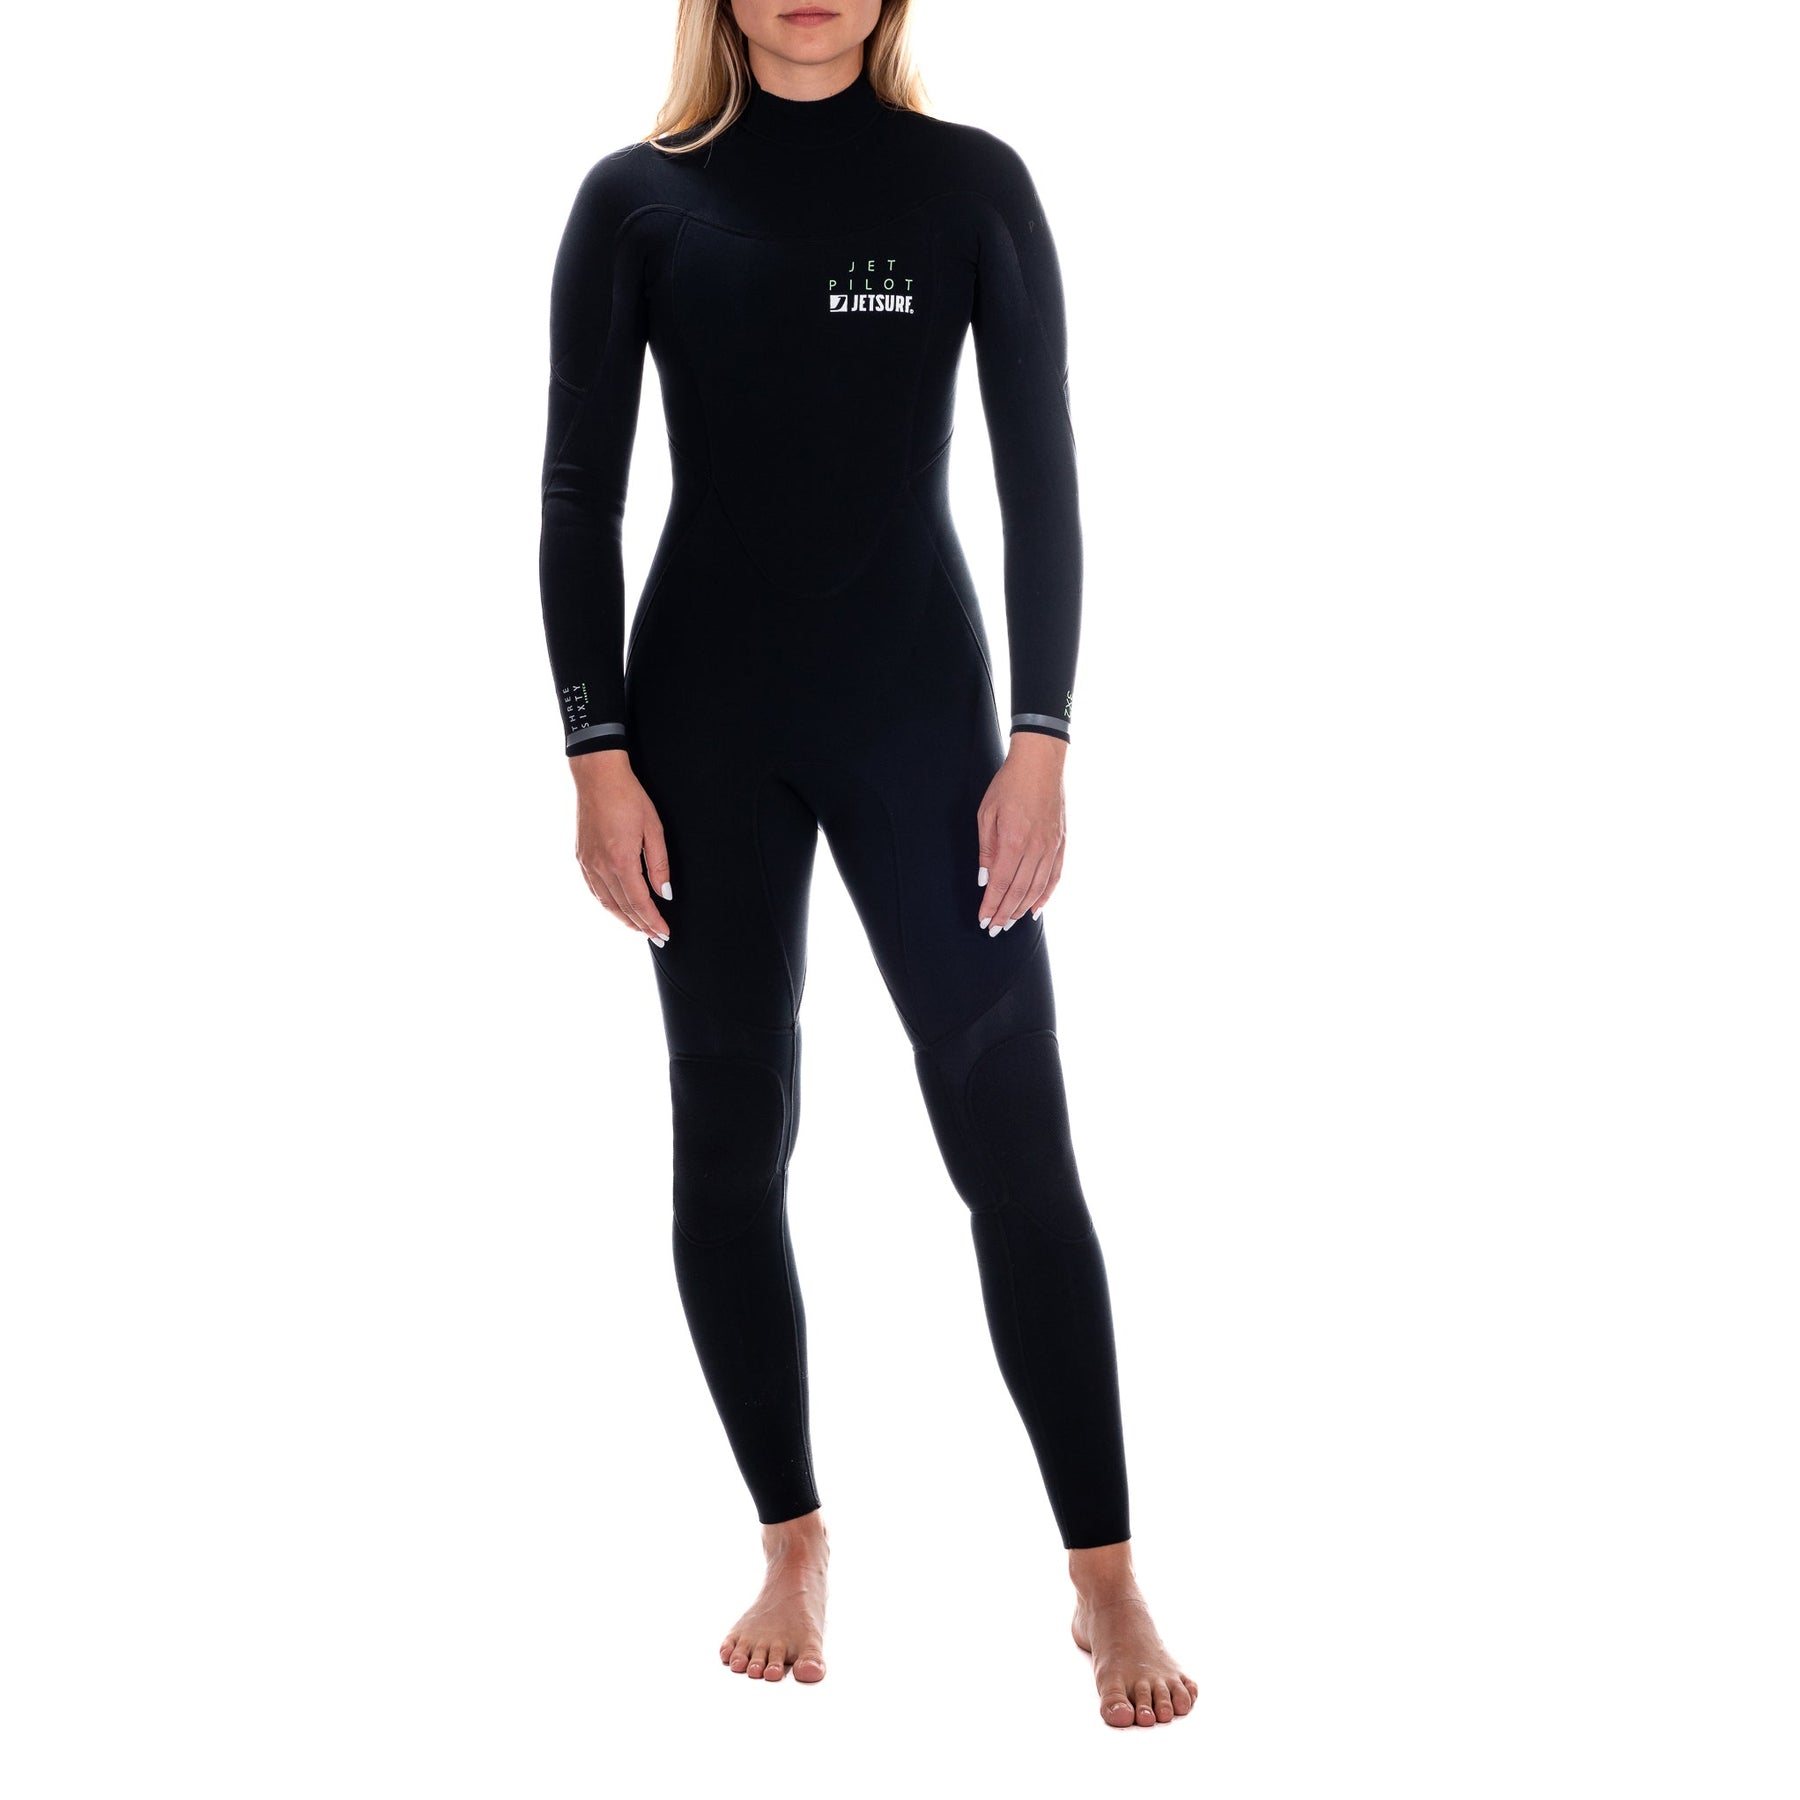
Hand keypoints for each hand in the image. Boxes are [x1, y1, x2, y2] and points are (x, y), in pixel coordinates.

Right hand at [570, 749, 672, 944]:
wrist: (598, 777)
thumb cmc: (629, 797)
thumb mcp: (654, 828)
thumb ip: (659, 864)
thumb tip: (665, 893)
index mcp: (621, 860)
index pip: (639, 902)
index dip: (652, 921)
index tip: (664, 933)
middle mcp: (601, 866)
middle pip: (623, 907)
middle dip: (641, 925)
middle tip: (657, 937)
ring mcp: (588, 863)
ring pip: (606, 903)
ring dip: (624, 919)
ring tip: (640, 928)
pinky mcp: (582, 858)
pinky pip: (595, 890)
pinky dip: (608, 905)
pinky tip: (618, 909)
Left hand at [975, 732, 1066, 934]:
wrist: (1040, 764)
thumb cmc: (1009, 785)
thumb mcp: (986, 814)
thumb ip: (986, 849)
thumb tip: (985, 879)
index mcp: (1013, 841)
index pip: (1000, 884)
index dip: (991, 905)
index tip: (984, 920)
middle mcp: (1035, 848)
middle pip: (1018, 891)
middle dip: (1004, 913)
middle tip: (994, 929)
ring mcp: (1051, 847)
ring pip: (1037, 888)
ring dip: (1022, 909)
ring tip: (1011, 922)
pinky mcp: (1061, 843)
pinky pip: (1054, 876)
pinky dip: (1045, 895)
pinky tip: (1036, 908)